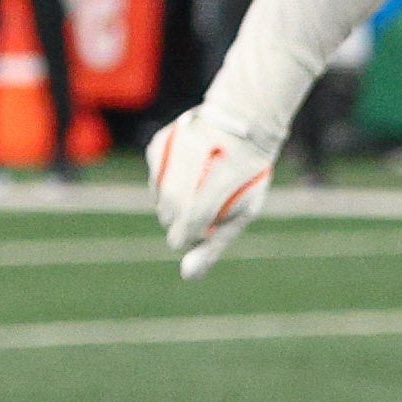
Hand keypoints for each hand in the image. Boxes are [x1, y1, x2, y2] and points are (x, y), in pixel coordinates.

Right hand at [147, 102, 275, 280]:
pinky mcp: (157, 147)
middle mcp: (184, 175)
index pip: (184, 233)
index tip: (202, 228)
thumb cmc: (247, 176)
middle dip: (185, 218)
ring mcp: (168, 159)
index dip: (192, 235)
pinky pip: (155, 176)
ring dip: (174, 200)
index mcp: (212, 195)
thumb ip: (213, 247)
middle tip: (210, 201)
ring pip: (159, 198)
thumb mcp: (239, 216)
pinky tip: (189, 169)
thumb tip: (187, 277)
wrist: (242, 124)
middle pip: (168, 217)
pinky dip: (167, 179)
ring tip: (200, 185)